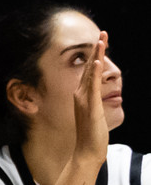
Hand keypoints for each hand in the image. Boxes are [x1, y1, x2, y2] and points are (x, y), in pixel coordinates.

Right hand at [73, 32, 112, 169]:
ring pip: (90, 73)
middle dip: (96, 50)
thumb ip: (96, 105)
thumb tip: (104, 99)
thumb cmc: (92, 136)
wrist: (86, 151)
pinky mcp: (90, 106)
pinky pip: (92, 86)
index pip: (89, 71)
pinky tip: (96, 63)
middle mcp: (80, 94)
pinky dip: (93, 73)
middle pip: (89, 67)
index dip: (95, 56)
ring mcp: (83, 99)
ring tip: (101, 41)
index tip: (100, 42)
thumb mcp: (95, 116)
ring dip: (96, 56)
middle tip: (102, 33)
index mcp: (81, 95)